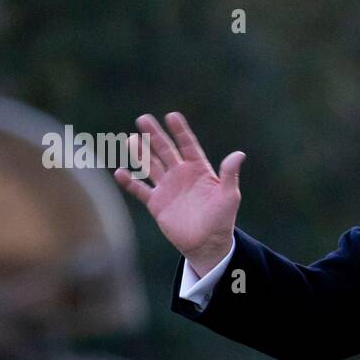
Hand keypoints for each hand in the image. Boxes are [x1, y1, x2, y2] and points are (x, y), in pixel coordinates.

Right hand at [112, 112, 243, 275]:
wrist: (207, 244)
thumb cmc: (222, 219)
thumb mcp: (229, 196)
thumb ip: (229, 174)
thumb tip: (239, 154)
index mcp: (199, 170)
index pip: (188, 145)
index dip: (180, 131)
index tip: (171, 116)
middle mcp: (181, 175)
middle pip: (165, 150)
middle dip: (155, 136)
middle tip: (143, 119)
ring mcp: (168, 188)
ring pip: (151, 166)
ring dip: (141, 153)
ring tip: (131, 140)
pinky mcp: (157, 203)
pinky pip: (140, 189)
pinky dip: (130, 182)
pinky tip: (120, 173)